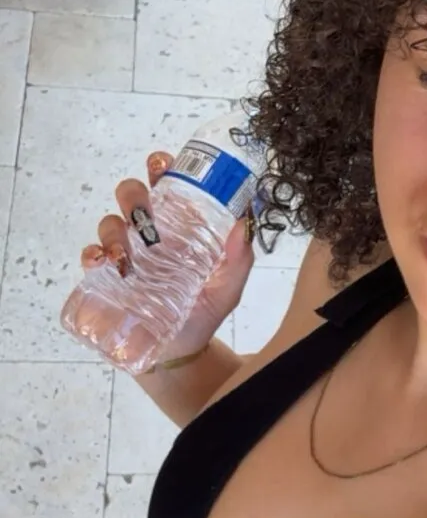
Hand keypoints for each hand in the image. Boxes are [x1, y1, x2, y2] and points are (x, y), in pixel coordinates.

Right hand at [78, 151, 255, 367]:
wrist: (179, 355)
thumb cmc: (203, 313)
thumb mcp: (228, 287)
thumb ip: (239, 259)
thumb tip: (245, 221)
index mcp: (179, 226)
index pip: (166, 186)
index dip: (160, 167)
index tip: (162, 163)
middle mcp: (149, 234)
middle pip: (132, 197)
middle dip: (133, 193)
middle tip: (143, 209)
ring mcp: (125, 255)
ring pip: (110, 223)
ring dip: (114, 228)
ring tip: (124, 251)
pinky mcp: (105, 279)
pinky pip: (91, 257)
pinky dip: (92, 254)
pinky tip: (102, 262)